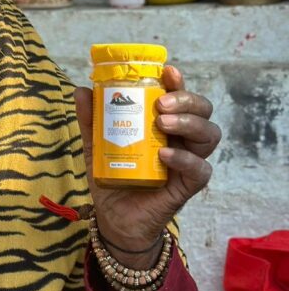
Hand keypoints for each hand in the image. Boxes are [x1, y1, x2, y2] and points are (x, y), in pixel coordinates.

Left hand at [74, 66, 220, 267]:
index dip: (179, 83)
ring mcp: (187, 163)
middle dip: (187, 100)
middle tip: (161, 104)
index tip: (167, 71)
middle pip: (203, 111)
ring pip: (209, 135)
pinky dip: (185, 159)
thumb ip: (91, 120)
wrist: (113, 219)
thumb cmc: (112, 177)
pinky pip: (200, 170)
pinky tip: (164, 154)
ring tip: (162, 123)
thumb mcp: (96, 145)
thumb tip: (81, 90)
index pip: (181, 98)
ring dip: (188, 124)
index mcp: (164, 125)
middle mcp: (181, 140)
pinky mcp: (186, 187)